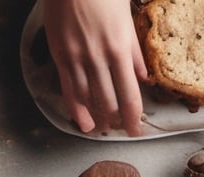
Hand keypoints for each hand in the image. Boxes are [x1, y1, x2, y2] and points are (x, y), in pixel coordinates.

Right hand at [42, 0, 146, 136]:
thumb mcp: (127, 19)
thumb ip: (135, 51)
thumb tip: (143, 78)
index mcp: (120, 48)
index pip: (129, 94)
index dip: (133, 117)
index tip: (137, 130)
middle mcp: (99, 58)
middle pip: (109, 101)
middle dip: (116, 120)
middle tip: (120, 130)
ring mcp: (77, 59)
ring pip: (88, 99)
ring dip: (97, 118)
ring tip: (102, 129)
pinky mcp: (60, 56)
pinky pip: (68, 89)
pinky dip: (75, 109)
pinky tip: (82, 121)